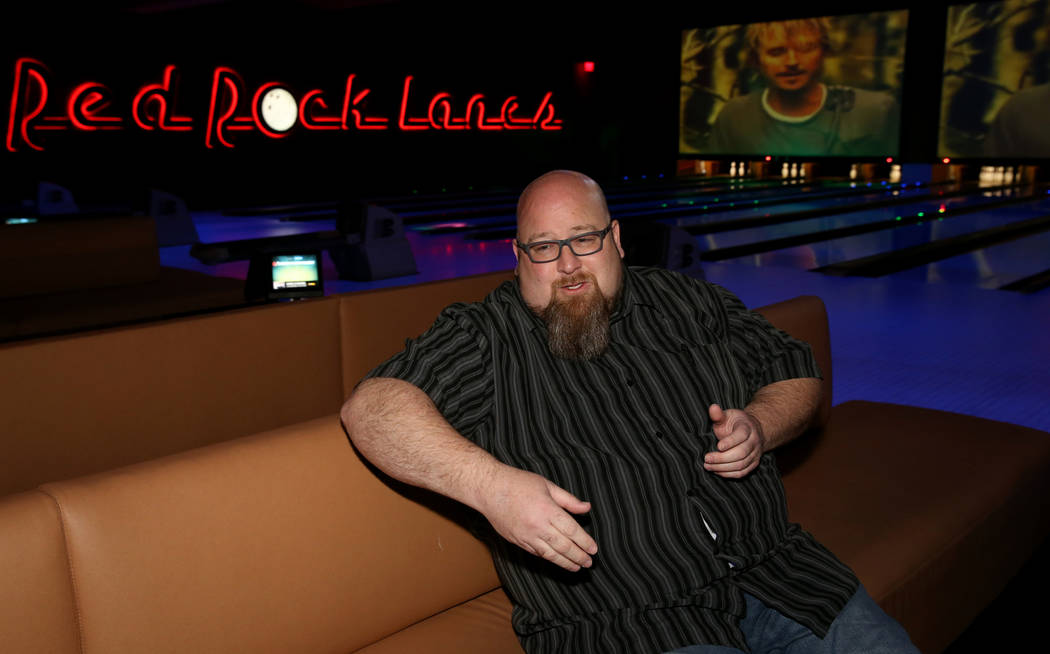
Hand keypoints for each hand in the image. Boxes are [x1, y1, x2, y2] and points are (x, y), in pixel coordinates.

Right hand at [478, 466, 597, 571]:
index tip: (593, 549)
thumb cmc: (518, 483)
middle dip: (578, 556)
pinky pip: (536, 553)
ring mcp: (527, 535)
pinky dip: (549, 558)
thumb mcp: (547, 485)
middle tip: (589, 562)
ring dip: (565, 562)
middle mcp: (538, 526)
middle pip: (563, 546)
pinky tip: (557, 560)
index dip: (585, 542)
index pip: (572, 531)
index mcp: (548, 510)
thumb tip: (586, 508)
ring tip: (577, 567)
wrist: (489, 489)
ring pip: (550, 554)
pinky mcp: (517, 540)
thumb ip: (568, 500)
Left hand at [704, 403, 764, 478]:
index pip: (741, 435)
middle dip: (722, 458)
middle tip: (707, 458)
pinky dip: (728, 474)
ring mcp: (755, 454)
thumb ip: (718, 414)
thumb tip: (712, 408)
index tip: (718, 446)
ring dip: (723, 468)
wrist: (753, 431)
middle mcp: (754, 441)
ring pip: (741, 465)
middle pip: (741, 453)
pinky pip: (742, 472)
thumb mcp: (727, 416)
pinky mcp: (753, 464)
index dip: (730, 442)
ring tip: (708, 466)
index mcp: (747, 428)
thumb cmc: (735, 423)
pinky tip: (716, 471)